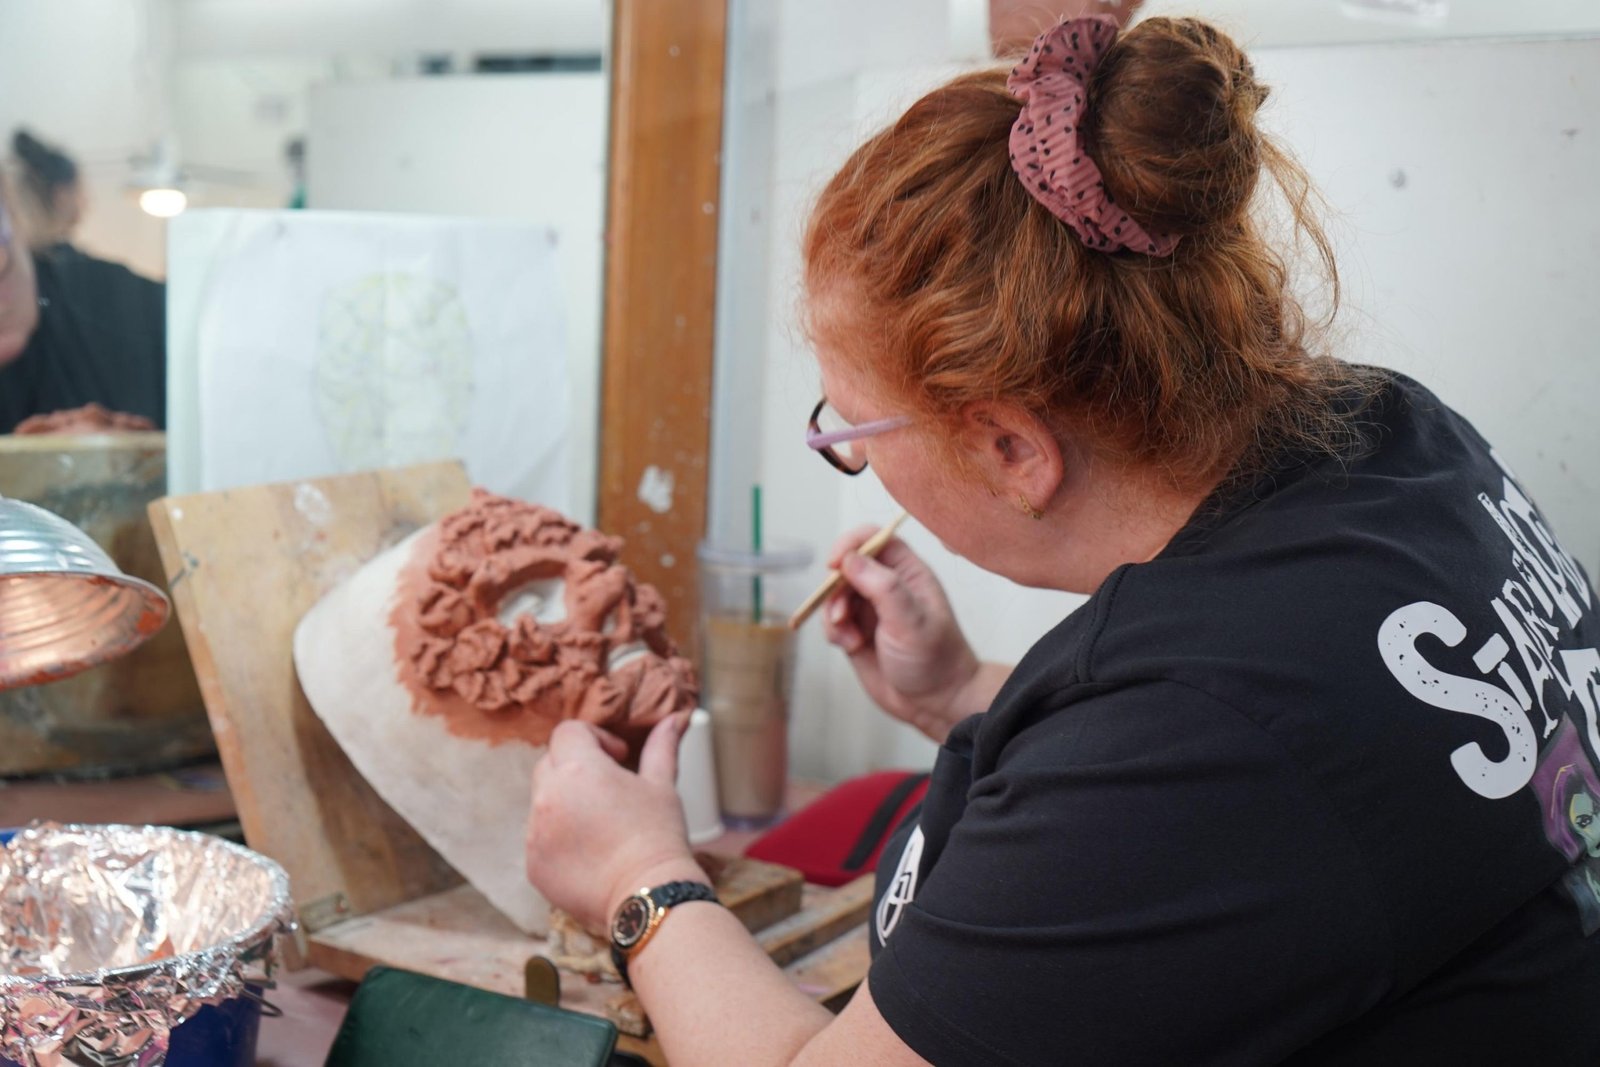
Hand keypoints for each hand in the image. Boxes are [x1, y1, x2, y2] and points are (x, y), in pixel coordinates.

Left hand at [525, 713, 706, 933]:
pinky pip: (539, 838)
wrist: (648, 896)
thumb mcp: (662, 785)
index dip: (594, 738)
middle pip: (550, 764)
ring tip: (601, 826)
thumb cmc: (659, 836)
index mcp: (579, 769)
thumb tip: (675, 718)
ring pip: (542, 802)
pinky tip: (591, 853)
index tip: (617, 758)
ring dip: (565, 804)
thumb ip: (662, 746)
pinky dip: (559, 839)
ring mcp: (535, 833)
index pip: (567, 732)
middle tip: (609, 790)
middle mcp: (548, 796)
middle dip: (576, 769)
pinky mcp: (533, 865)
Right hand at [821, 528, 982, 742]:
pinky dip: (833, 632)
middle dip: (836, 587)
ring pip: (834, 595)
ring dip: (833, 613)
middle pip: (846, 566)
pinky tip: (851, 646)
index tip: (836, 564)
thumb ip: (881, 586)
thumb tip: (850, 559)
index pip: (874, 538)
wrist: (935, 703)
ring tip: (849, 637)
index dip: (851, 544)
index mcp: (907, 572)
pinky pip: (832, 621)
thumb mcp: (911, 620)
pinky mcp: (856, 631)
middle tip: (841, 613)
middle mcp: (886, 585)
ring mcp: (870, 609)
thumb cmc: (935, 659)